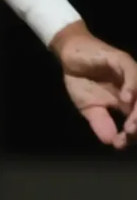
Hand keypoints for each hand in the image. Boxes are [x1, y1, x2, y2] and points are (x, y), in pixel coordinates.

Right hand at [56, 27, 136, 148]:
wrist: (70, 55)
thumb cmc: (81, 80)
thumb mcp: (88, 107)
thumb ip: (100, 123)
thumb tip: (110, 142)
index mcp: (129, 101)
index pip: (136, 118)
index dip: (133, 133)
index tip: (121, 144)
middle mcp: (134, 88)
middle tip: (129, 134)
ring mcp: (131, 74)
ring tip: (130, 124)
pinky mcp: (122, 61)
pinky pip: (132, 74)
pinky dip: (132, 86)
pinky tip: (126, 98)